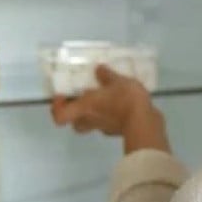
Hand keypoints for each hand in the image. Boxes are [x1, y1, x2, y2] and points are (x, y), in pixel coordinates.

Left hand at [51, 65, 170, 153]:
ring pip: (92, 124)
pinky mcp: (118, 131)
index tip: (63, 96)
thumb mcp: (117, 80)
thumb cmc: (125, 100)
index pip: (60, 116)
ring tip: (106, 99)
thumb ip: (106, 75)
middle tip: (84, 100)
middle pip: (75, 123)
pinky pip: (109, 123)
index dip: (57, 107)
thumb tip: (98, 69)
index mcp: (85, 108)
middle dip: (77, 113)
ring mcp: (104, 128)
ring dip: (95, 114)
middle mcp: (91, 120)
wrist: (144, 122)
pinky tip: (122, 104)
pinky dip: (112, 116)